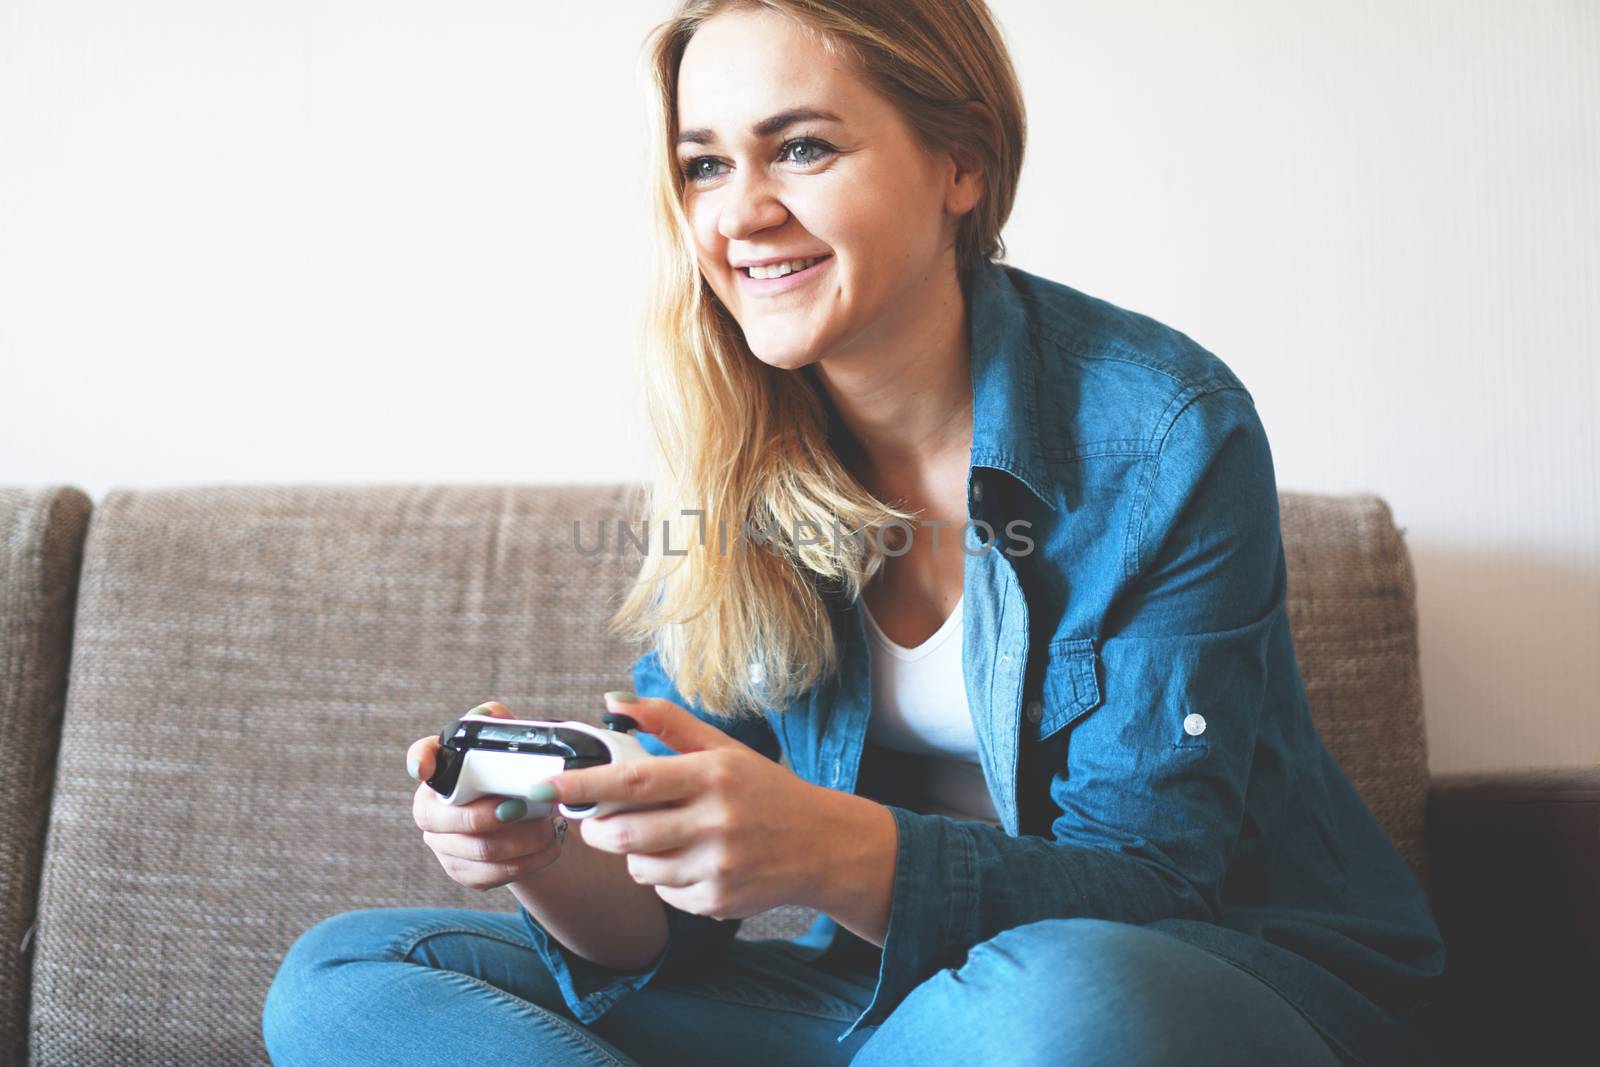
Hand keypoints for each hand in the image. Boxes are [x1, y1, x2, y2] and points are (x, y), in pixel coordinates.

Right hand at [406, 701, 564, 891]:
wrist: (525, 819)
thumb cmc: (510, 775)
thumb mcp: (506, 746)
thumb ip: (497, 724)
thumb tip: (488, 716)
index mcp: (440, 771)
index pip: (420, 757)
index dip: (419, 761)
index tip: (424, 769)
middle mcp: (432, 810)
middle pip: (454, 819)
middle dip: (494, 816)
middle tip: (526, 807)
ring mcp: (444, 845)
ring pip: (481, 850)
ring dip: (522, 840)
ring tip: (549, 827)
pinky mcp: (464, 872)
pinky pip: (494, 873)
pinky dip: (529, 861)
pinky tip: (549, 847)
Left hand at [544, 693, 831, 919]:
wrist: (822, 845)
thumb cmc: (766, 790)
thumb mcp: (724, 749)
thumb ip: (667, 723)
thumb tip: (613, 700)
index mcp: (712, 776)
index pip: (633, 782)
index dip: (585, 785)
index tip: (548, 784)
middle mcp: (715, 822)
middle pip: (624, 835)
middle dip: (598, 829)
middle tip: (600, 820)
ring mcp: (717, 866)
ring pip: (639, 868)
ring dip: (635, 854)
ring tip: (663, 836)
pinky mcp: (718, 901)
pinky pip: (664, 893)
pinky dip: (665, 878)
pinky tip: (692, 860)